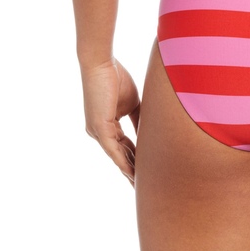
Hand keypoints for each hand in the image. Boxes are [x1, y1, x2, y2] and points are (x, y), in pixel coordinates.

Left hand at [81, 58, 140, 185]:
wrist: (101, 63)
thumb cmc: (116, 77)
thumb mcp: (133, 103)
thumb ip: (140, 119)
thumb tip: (152, 133)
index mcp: (107, 125)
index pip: (125, 147)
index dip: (137, 159)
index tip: (148, 170)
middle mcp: (99, 132)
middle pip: (120, 156)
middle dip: (132, 171)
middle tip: (144, 186)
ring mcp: (97, 132)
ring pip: (117, 157)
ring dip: (129, 172)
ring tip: (140, 186)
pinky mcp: (99, 129)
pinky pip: (113, 150)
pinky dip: (123, 163)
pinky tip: (132, 174)